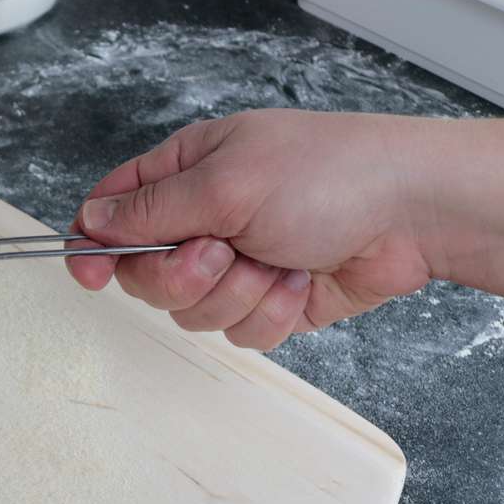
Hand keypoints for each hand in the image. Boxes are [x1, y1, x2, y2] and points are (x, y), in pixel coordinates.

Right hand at [69, 109, 435, 349]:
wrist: (414, 213)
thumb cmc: (331, 173)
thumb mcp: (226, 182)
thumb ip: (150, 210)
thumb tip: (91, 221)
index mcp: (187, 172)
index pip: (112, 212)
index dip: (94, 246)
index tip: (89, 274)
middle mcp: (206, 218)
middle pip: (145, 276)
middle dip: (183, 276)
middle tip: (222, 252)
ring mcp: (238, 263)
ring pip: (192, 312)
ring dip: (236, 294)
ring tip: (277, 260)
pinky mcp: (269, 302)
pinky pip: (239, 332)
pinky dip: (270, 312)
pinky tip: (301, 280)